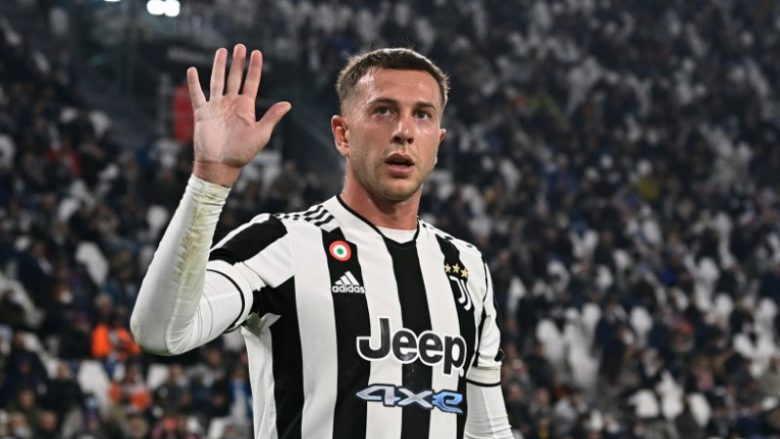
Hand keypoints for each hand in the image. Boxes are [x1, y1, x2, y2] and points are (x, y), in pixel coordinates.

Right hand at [187, 44, 290, 186]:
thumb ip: (272, 117)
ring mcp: (216, 107)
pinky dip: (194, 83)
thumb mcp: (261, 133)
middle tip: (240, 46)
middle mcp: (231, 104)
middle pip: (235, 77)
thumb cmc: (242, 153)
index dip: (254, 68)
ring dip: (219, 66)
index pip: (251, 82)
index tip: (256, 52)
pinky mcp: (202, 113)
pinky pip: (197, 94)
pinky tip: (192, 70)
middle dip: (237, 62)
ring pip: (217, 81)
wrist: (221, 165)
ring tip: (222, 51)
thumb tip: (288, 103)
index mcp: (246, 107)